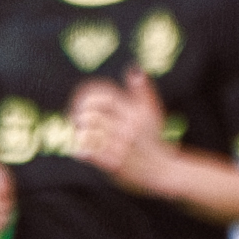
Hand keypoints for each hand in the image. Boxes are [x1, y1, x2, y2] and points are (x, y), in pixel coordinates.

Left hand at [70, 68, 174, 192]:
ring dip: (79, 134)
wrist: (164, 170)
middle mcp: (129, 126)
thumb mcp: (152, 113)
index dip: (86, 97)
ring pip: (87, 133)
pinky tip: (81, 151)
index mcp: (136, 112)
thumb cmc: (153, 141)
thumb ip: (142, 91)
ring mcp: (122, 145)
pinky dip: (81, 150)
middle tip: (75, 120)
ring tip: (79, 136)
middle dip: (78, 116)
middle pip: (91, 114)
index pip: (105, 96)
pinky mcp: (115, 163)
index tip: (78, 102)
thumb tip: (134, 69)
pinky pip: (90, 152)